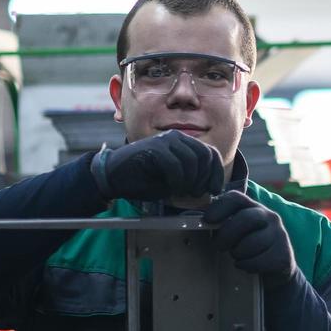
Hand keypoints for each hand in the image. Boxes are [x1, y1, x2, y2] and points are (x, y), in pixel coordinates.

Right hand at [91, 130, 224, 202]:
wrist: (114, 177)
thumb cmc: (144, 180)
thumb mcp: (175, 181)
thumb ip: (193, 178)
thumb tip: (212, 186)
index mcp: (183, 143)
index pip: (210, 153)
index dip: (216, 173)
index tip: (215, 190)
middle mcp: (176, 137)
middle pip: (205, 155)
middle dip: (204, 178)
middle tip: (196, 193)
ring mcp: (164, 140)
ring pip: (191, 160)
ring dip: (190, 181)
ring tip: (181, 191)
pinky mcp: (154, 147)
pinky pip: (175, 164)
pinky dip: (177, 180)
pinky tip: (172, 188)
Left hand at [203, 191, 295, 287]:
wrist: (277, 268)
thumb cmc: (249, 247)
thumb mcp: (238, 231)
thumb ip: (224, 224)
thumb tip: (202, 223)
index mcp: (254, 207)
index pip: (237, 198)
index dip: (220, 207)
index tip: (207, 219)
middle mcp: (270, 217)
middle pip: (246, 219)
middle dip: (227, 235)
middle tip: (218, 246)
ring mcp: (280, 235)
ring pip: (251, 244)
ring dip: (238, 254)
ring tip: (238, 256)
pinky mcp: (284, 254)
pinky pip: (259, 261)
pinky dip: (247, 266)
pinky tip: (247, 265)